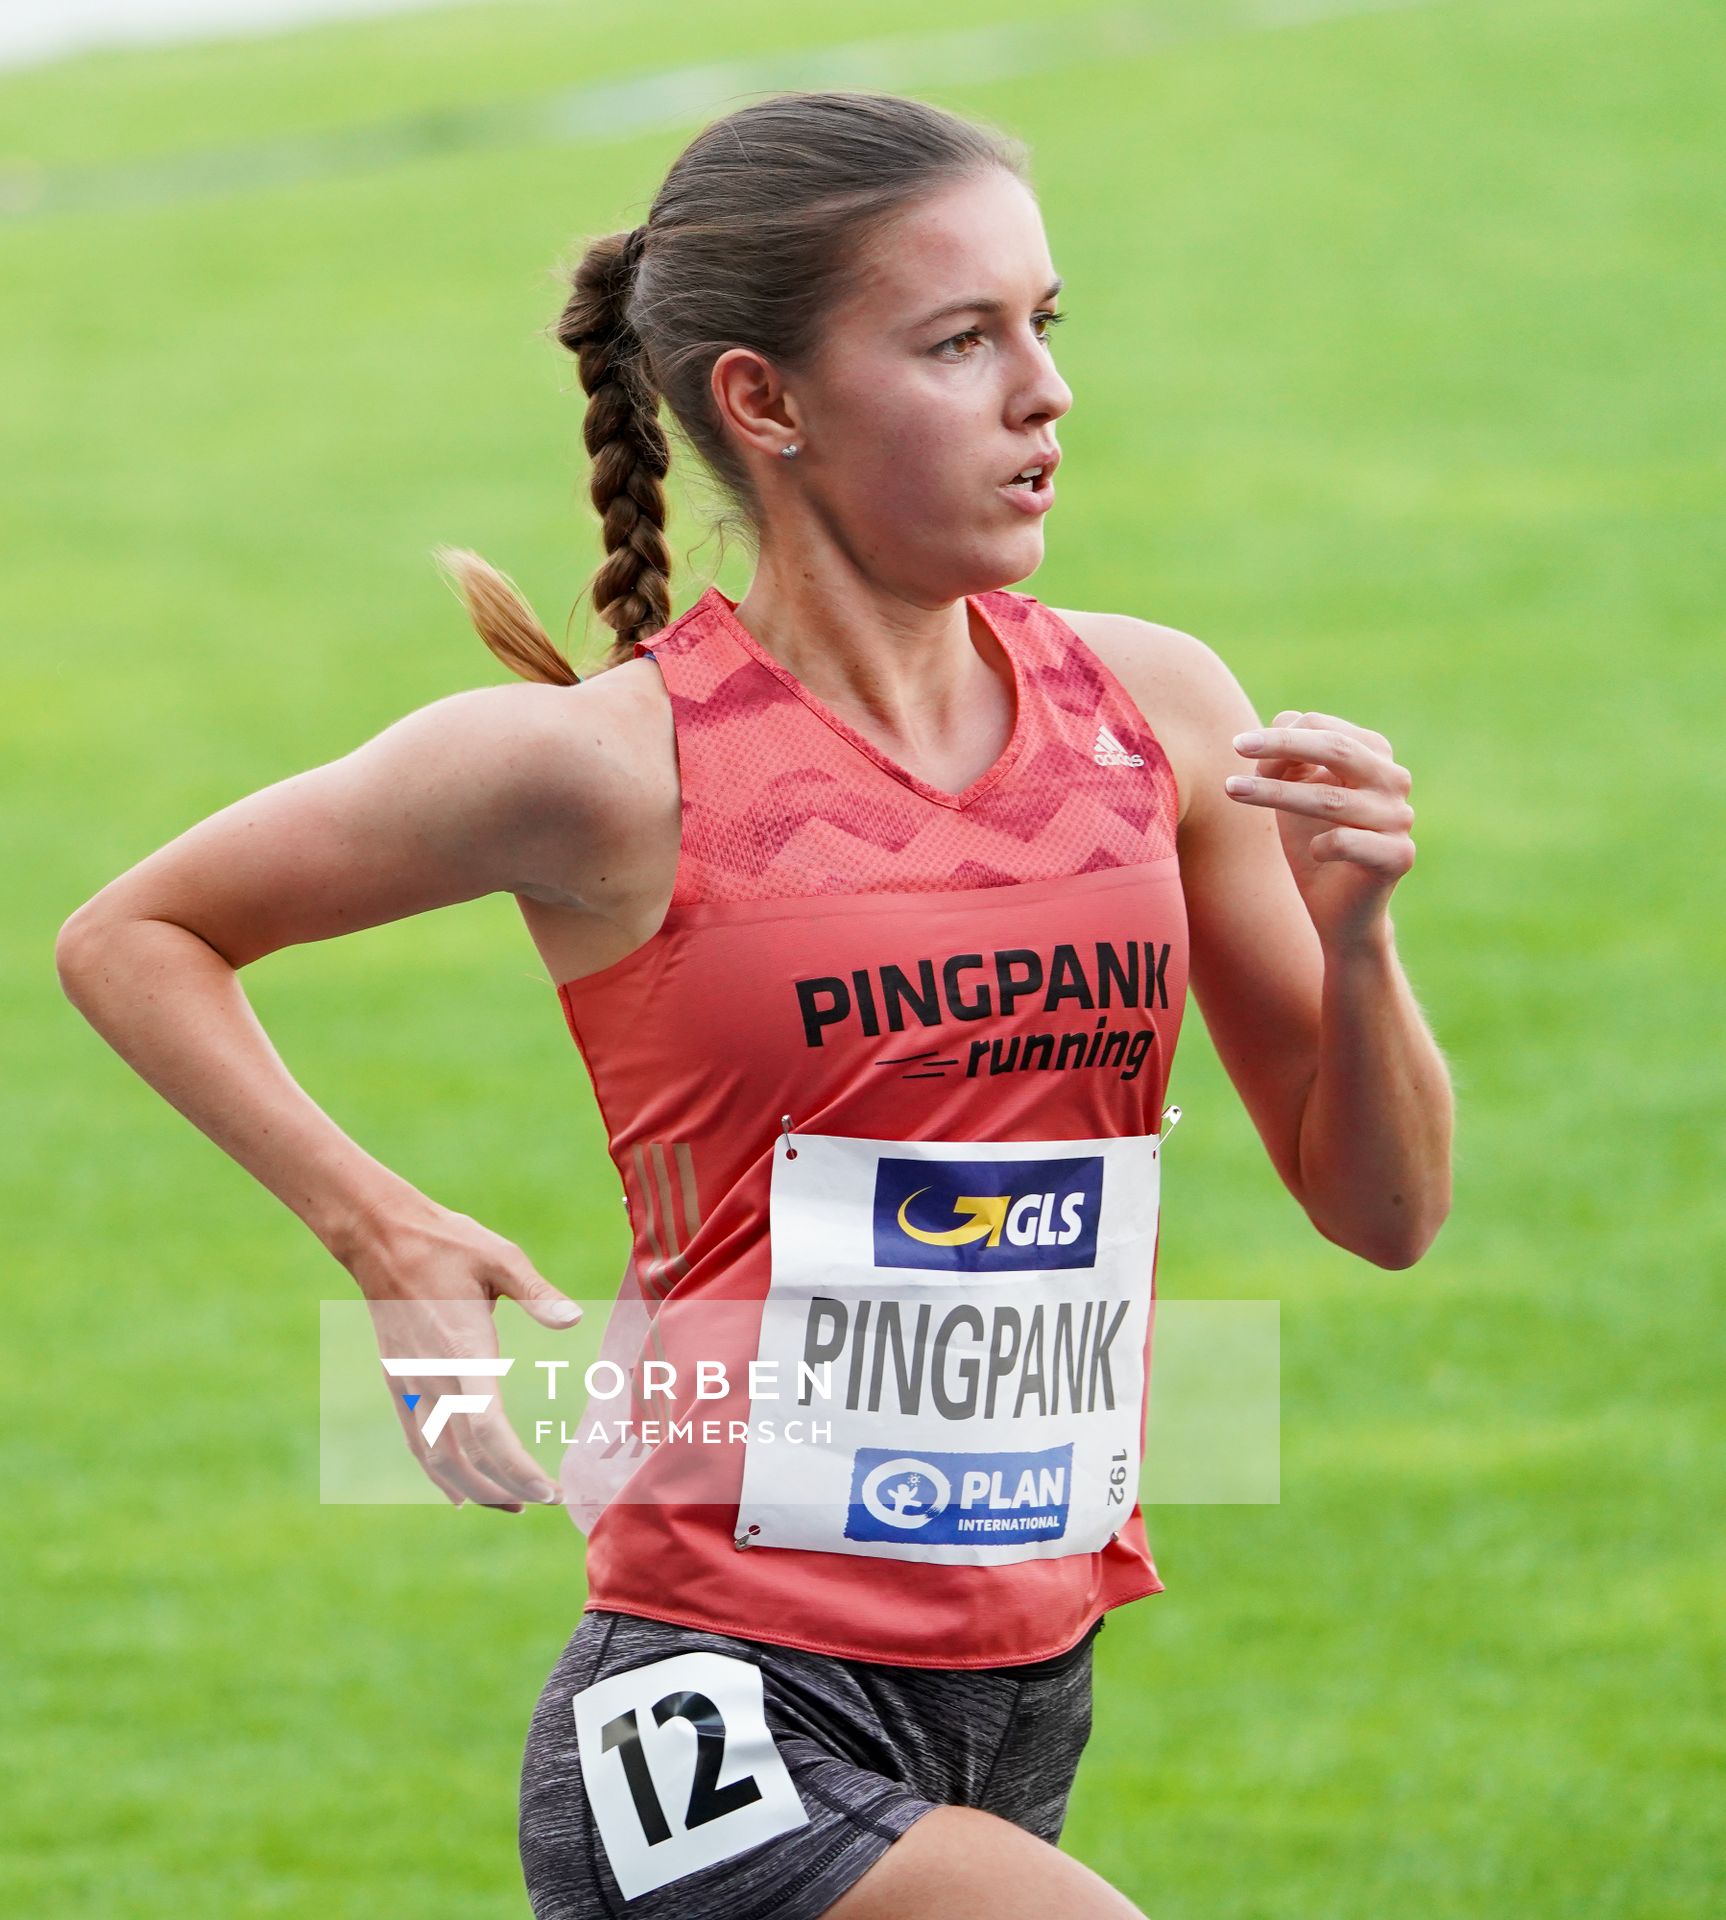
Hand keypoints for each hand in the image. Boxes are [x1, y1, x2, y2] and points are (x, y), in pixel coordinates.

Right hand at [339, 1188, 581, 1510]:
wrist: (382, 1237)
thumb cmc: (447, 1244)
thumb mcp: (500, 1257)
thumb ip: (537, 1292)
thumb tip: (572, 1322)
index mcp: (463, 1351)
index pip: (488, 1430)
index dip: (516, 1468)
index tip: (547, 1489)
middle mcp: (433, 1377)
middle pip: (465, 1456)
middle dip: (505, 1487)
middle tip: (545, 1500)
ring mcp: (411, 1383)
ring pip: (438, 1458)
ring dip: (475, 1489)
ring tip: (512, 1505)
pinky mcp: (398, 1382)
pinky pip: (416, 1442)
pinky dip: (438, 1475)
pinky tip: (459, 1494)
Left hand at [1224, 709, 1415, 947]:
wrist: (1335, 911)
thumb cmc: (1310, 843)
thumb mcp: (1293, 793)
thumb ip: (1287, 758)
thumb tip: (1281, 722)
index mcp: (1373, 755)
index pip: (1323, 727)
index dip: (1280, 736)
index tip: (1240, 748)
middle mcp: (1393, 780)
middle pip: (1337, 749)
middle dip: (1282, 745)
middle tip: (1236, 745)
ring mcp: (1399, 818)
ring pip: (1331, 797)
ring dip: (1275, 792)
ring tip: (1233, 790)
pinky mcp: (1398, 856)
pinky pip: (1347, 841)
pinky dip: (1319, 844)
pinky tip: (1312, 852)